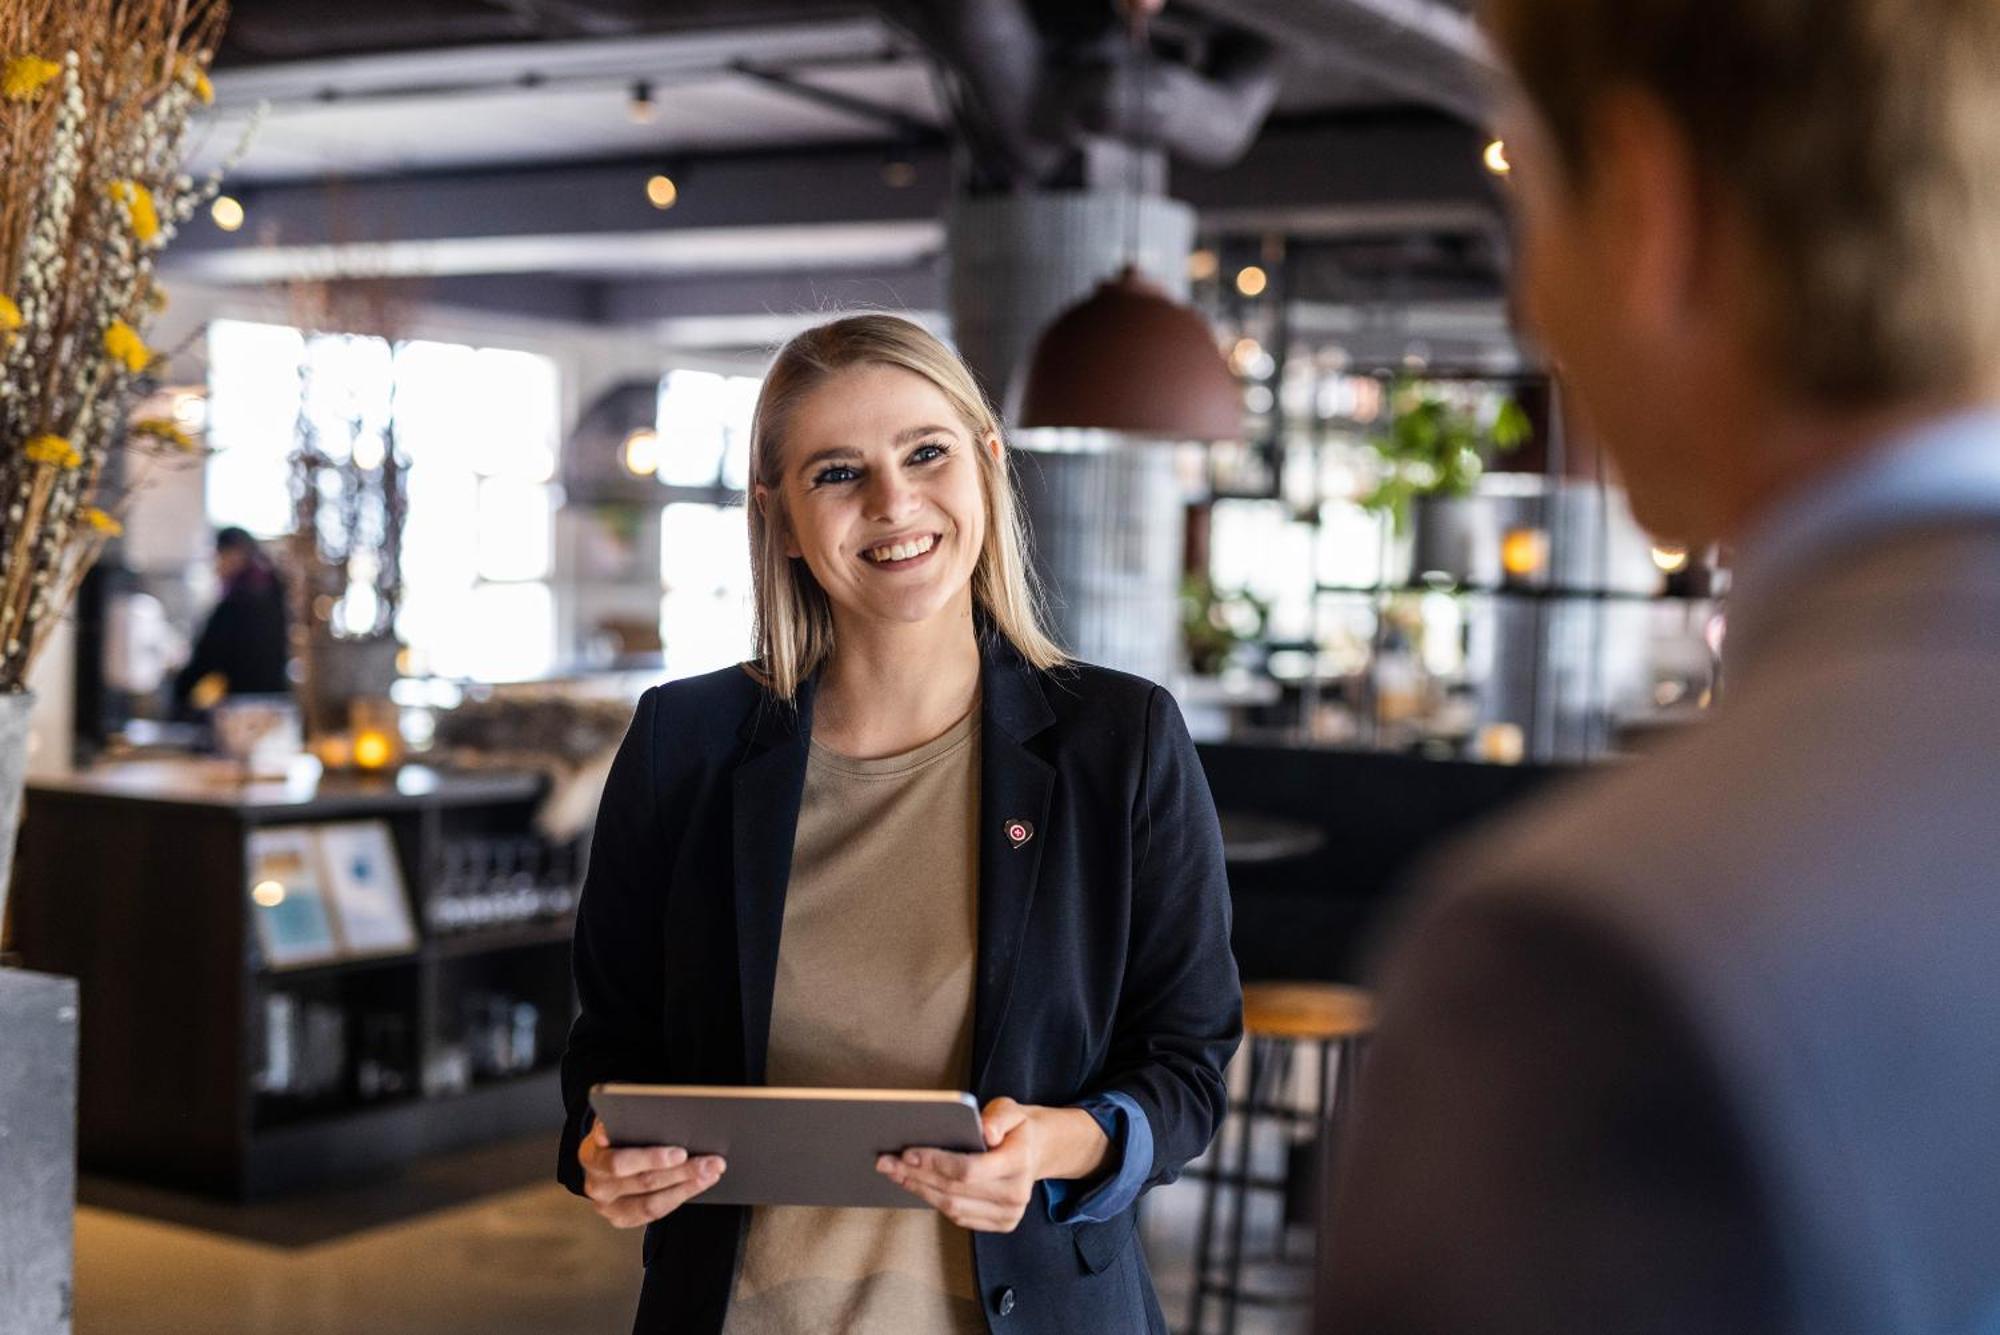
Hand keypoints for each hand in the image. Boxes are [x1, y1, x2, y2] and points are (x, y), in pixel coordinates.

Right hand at [576, 1120, 725, 1227]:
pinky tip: (699, 1183)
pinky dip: (680, 1197)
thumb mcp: (617, 1117)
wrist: (601, 1155)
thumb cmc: (616, 1131)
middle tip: (710, 1161)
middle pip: (644, 1182)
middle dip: (682, 1171)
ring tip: (711, 1172)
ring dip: (687, 1187)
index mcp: (590, 1155)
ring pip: (652, 1203)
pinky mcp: (620, 1219)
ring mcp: (606, 1206)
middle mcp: (595, 1185)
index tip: (680, 1153)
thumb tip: (653, 1115)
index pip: (619, 1162)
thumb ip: (628, 1116)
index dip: (651, 1158)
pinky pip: (654, 1212)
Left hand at [875, 1097, 1108, 1232]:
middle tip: (886, 1162)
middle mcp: (1016, 1194)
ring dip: (919, 1190)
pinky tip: (914, 1185)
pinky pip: (959, 1217)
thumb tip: (984, 1131)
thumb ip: (998, 1117)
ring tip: (894, 1173)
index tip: (907, 1152)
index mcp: (1018, 1163)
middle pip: (954, 1190)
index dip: (935, 1162)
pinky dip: (933, 1201)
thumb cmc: (1016, 1128)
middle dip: (915, 1175)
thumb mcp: (1011, 1110)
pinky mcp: (1001, 1224)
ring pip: (952, 1207)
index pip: (969, 1169)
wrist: (1035, 1151)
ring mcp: (1009, 1214)